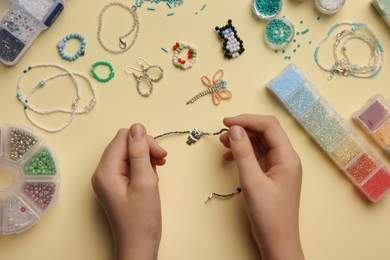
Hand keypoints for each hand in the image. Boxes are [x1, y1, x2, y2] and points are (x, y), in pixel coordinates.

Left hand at [92, 124, 166, 259]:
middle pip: (124, 144)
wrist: (139, 245)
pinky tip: (150, 178)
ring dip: (144, 158)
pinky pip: (128, 165)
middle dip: (144, 149)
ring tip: (155, 174)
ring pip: (128, 154)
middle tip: (161, 162)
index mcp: (106, 171)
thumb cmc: (142, 219)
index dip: (144, 141)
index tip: (159, 155)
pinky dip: (141, 167)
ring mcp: (107, 179)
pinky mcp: (114, 184)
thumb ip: (140, 152)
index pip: (123, 137)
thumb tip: (137, 127)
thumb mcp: (145, 181)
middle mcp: (102, 172)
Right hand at [220, 114, 303, 259]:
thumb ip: (243, 153)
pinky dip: (243, 153)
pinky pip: (257, 156)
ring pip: (260, 143)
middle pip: (265, 132)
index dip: (247, 120)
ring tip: (224, 143)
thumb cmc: (269, 215)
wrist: (277, 241)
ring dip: (242, 140)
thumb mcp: (252, 181)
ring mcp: (278, 166)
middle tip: (224, 133)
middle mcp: (285, 158)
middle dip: (244, 129)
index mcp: (287, 157)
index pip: (269, 126)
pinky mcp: (271, 174)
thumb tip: (235, 129)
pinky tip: (229, 157)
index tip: (227, 122)